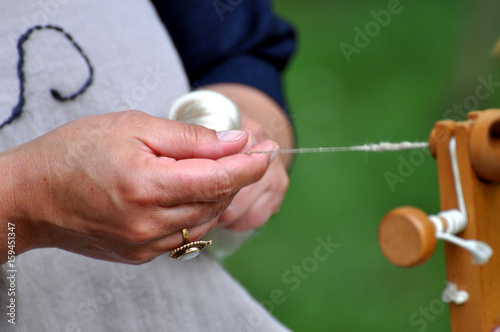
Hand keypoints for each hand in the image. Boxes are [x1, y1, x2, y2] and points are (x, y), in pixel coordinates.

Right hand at [0, 111, 276, 263]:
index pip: (219, 179)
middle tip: (254, 152)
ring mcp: (146, 244)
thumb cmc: (74, 153)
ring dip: (222, 194)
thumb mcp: (134, 127)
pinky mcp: (141, 254)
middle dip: (241, 175)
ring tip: (227, 167)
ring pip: (206, 220)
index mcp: (149, 186)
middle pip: (217, 201)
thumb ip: (190, 139)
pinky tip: (198, 191)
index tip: (267, 150)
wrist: (31, 196)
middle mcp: (151, 223)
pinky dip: (199, 211)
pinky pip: (186, 233)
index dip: (250, 165)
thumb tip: (235, 142)